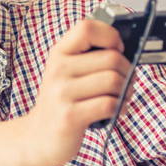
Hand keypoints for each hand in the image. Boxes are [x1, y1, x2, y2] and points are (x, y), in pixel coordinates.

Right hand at [26, 19, 133, 165]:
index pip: (87, 27)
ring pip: (114, 80)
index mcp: (58, 54)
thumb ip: (87, 56)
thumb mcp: (65, 73)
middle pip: (111, 57)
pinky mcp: (70, 116)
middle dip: (128, 70)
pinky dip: (121, 108)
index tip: (116, 49)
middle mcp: (58, 70)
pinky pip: (110, 104)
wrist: (37, 138)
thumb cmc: (60, 103)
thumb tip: (122, 45)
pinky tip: (116, 110)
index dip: (110, 35)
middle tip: (125, 81)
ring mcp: (62, 93)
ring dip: (127, 90)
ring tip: (121, 97)